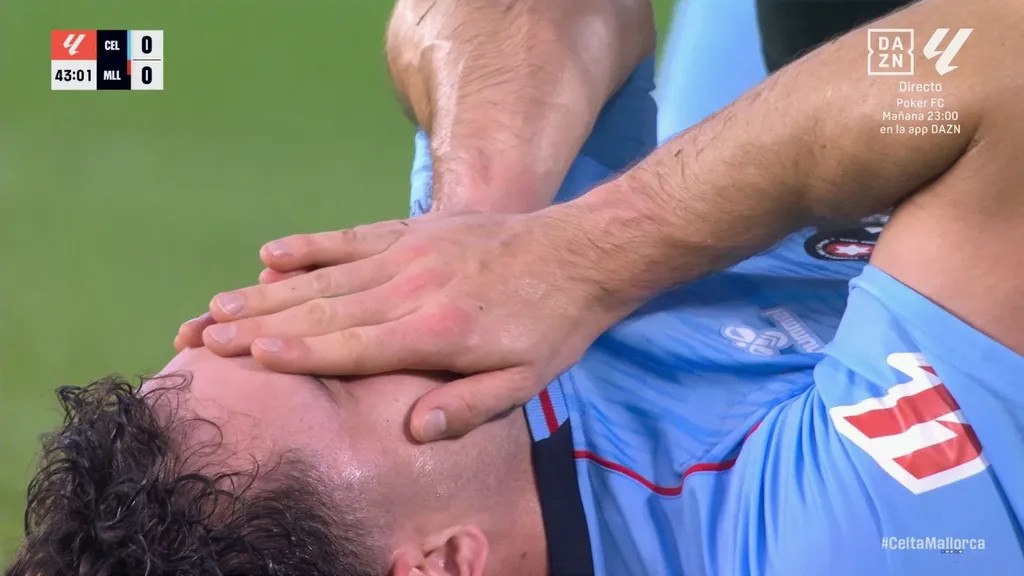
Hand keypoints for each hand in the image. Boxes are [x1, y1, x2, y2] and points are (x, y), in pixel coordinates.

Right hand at [175, 209, 624, 441]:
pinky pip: (351, 237)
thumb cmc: (552, 326)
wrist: (581, 252)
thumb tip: (411, 432)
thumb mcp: (526, 382)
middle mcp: (412, 288)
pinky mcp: (415, 229)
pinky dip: (309, 246)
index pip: (351, 346)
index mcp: (435, 332)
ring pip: (324, 275)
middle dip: (256, 326)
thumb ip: (467, 407)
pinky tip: (271, 254)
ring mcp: (410, 252)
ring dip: (267, 292)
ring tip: (217, 303)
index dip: (294, 354)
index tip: (241, 356)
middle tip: (200, 336)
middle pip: (321, 311)